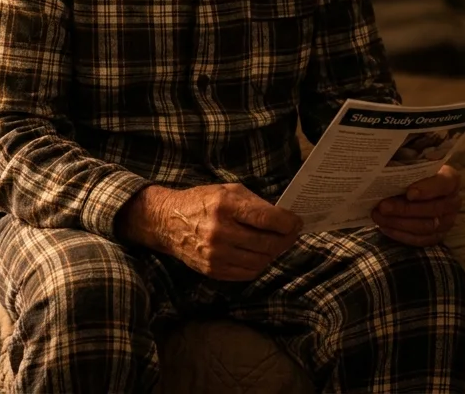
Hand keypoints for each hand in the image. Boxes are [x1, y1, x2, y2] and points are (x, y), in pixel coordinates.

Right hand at [117, 184, 301, 280]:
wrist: (167, 223)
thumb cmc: (202, 202)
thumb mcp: (228, 191)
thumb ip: (256, 204)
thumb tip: (284, 219)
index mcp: (225, 206)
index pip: (268, 219)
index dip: (288, 223)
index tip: (297, 222)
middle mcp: (221, 232)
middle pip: (268, 243)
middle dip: (286, 239)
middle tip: (291, 234)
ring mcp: (216, 254)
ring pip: (261, 261)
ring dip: (274, 253)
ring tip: (276, 244)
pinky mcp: (213, 270)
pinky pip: (248, 272)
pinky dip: (259, 264)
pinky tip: (260, 254)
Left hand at [371, 164, 461, 246]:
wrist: (419, 190)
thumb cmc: (415, 175)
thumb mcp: (413, 166)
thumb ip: (407, 167)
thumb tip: (387, 168)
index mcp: (451, 179)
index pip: (444, 184)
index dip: (428, 189)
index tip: (409, 193)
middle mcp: (453, 202)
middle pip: (432, 209)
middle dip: (405, 209)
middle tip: (383, 206)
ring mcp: (447, 221)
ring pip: (425, 226)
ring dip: (399, 222)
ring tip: (378, 216)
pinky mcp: (437, 236)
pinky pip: (420, 239)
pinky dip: (401, 234)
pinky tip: (385, 227)